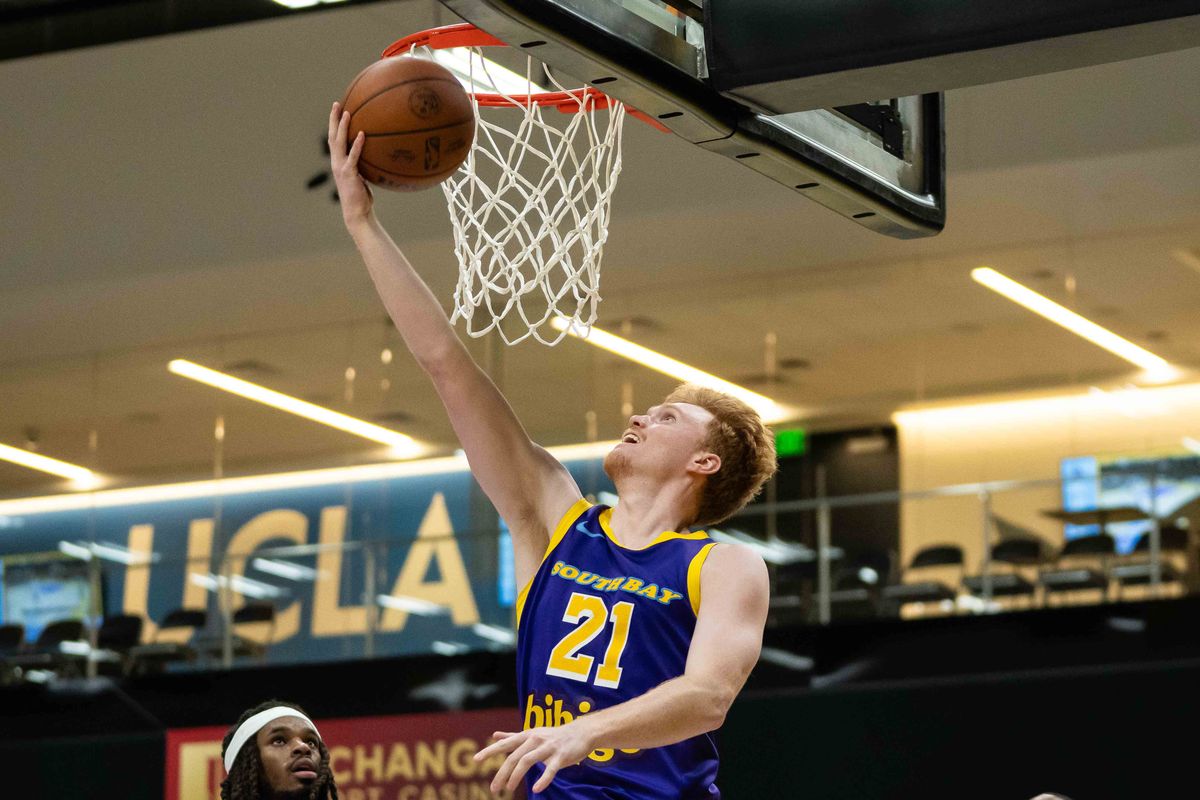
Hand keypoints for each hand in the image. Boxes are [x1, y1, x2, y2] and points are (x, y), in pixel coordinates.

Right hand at [327, 101, 373, 225]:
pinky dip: (357, 144)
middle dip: (333, 119)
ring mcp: (341, 167)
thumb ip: (364, 166)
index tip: (337, 109)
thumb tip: (376, 156)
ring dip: (342, 127)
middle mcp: (336, 162)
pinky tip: (362, 134)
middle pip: (332, 136)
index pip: (334, 139)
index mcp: (338, 162)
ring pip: (339, 143)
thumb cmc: (362, 197)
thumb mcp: (362, 178)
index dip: (334, 124)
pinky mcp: (349, 174)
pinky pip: (353, 156)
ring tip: (347, 112)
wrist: (358, 212)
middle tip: (336, 103)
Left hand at [474, 724, 593, 794]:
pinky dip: (543, 779)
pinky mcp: (561, 756)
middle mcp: (535, 739)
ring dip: (516, 776)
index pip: (505, 744)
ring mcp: (548, 747)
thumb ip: (513, 736)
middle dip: (502, 773)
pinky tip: (535, 789)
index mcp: (527, 735)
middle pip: (514, 756)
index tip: (476, 760)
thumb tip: (494, 735)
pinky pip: (550, 769)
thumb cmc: (554, 736)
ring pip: (528, 761)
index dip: (490, 751)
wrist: (581, 733)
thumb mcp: (532, 734)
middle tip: (493, 789)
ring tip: (508, 789)